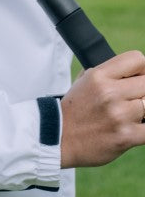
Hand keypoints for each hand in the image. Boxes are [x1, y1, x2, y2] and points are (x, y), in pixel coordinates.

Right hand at [60, 50, 144, 166]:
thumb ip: (108, 73)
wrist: (60, 137)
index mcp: (99, 76)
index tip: (139, 77)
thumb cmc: (75, 109)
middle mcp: (110, 92)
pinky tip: (137, 127)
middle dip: (143, 91)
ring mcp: (119, 115)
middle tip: (134, 98)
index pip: (136, 59)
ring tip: (132, 115)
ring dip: (143, 111)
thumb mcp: (85, 81)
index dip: (142, 69)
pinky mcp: (126, 137)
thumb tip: (133, 71)